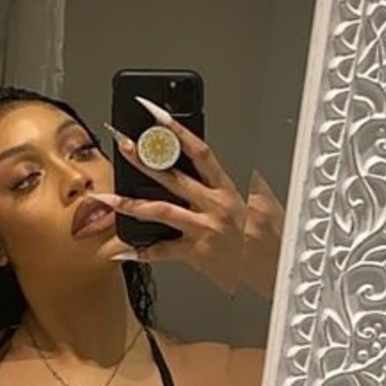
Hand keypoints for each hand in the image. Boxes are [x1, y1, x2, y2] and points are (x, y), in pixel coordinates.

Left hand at [101, 119, 283, 297]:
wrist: (278, 269)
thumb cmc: (271, 239)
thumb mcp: (262, 202)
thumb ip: (238, 186)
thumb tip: (216, 172)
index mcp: (228, 189)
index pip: (200, 152)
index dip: (177, 131)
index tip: (157, 116)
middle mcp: (214, 206)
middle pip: (172, 177)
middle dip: (144, 160)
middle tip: (123, 146)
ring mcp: (203, 229)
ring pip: (160, 211)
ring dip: (130, 203)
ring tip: (107, 198)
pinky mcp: (197, 254)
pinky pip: (163, 252)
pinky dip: (142, 251)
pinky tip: (124, 249)